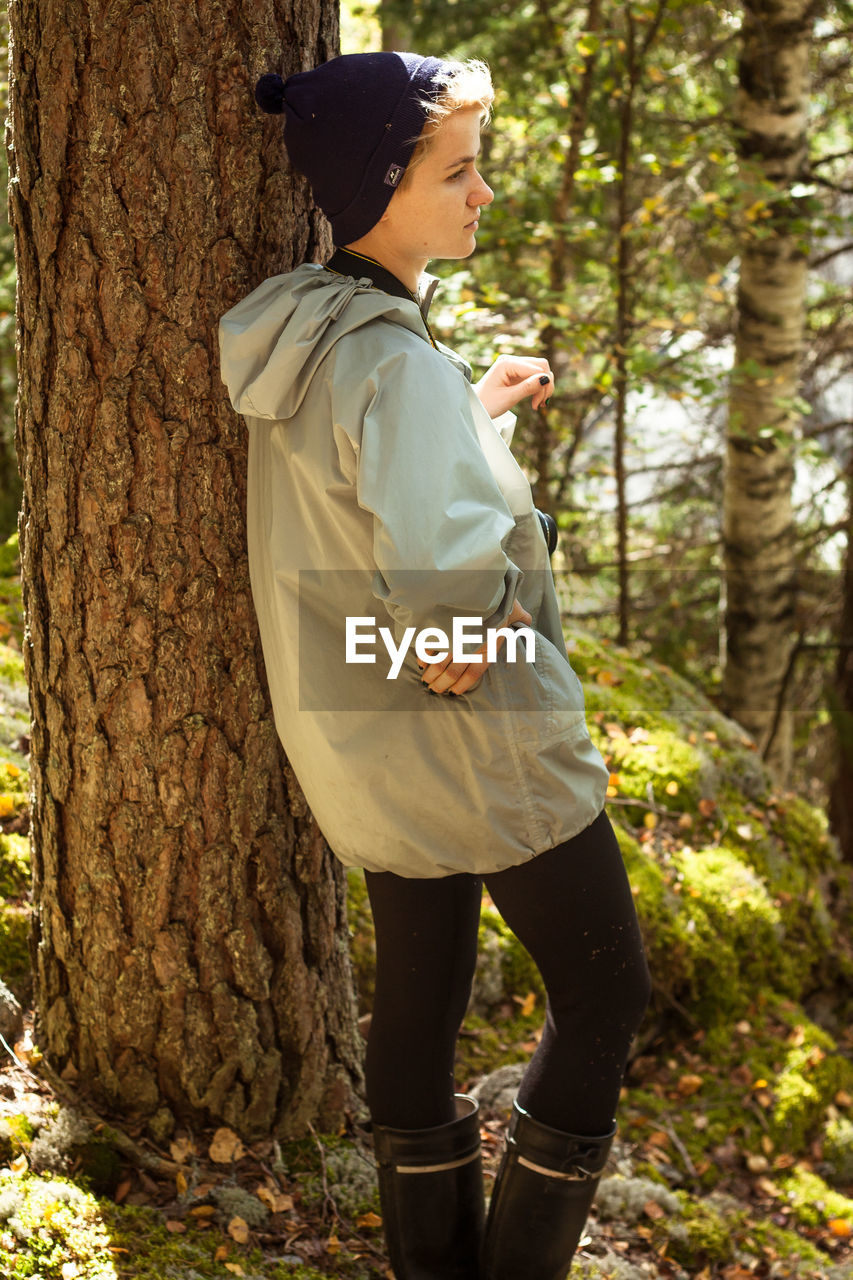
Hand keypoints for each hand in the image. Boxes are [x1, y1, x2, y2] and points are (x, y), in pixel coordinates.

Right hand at [417, 597, 533, 696]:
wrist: (481, 581)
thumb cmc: (499, 595)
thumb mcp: (514, 607)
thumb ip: (520, 617)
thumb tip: (527, 619)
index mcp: (487, 645)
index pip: (474, 672)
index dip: (462, 684)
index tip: (454, 692)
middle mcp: (470, 646)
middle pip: (452, 672)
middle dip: (441, 684)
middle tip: (434, 689)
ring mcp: (453, 638)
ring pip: (438, 663)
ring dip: (430, 674)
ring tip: (425, 679)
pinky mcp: (440, 629)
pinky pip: (428, 648)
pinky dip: (423, 656)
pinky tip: (422, 662)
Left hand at [474, 355, 553, 418]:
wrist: (474, 407)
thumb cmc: (487, 404)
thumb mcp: (508, 398)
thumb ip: (527, 388)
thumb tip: (546, 378)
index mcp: (507, 363)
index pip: (537, 368)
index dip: (543, 386)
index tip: (538, 405)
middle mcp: (511, 360)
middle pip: (541, 366)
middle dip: (545, 385)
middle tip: (540, 404)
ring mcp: (514, 365)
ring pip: (540, 370)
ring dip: (543, 387)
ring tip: (537, 404)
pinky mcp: (516, 372)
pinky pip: (534, 376)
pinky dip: (538, 387)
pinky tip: (535, 400)